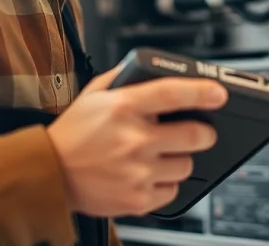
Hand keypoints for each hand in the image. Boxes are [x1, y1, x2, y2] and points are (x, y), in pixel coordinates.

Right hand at [46, 63, 227, 217]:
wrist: (48, 173)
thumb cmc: (72, 132)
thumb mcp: (93, 94)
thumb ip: (124, 77)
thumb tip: (152, 68)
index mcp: (123, 107)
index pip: (172, 93)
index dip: (202, 91)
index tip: (220, 93)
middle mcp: (133, 139)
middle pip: (195, 135)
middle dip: (204, 133)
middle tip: (200, 132)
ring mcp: (137, 172)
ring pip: (187, 165)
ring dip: (180, 159)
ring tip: (158, 156)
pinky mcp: (137, 199)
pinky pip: (173, 191)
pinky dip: (165, 184)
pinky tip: (147, 175)